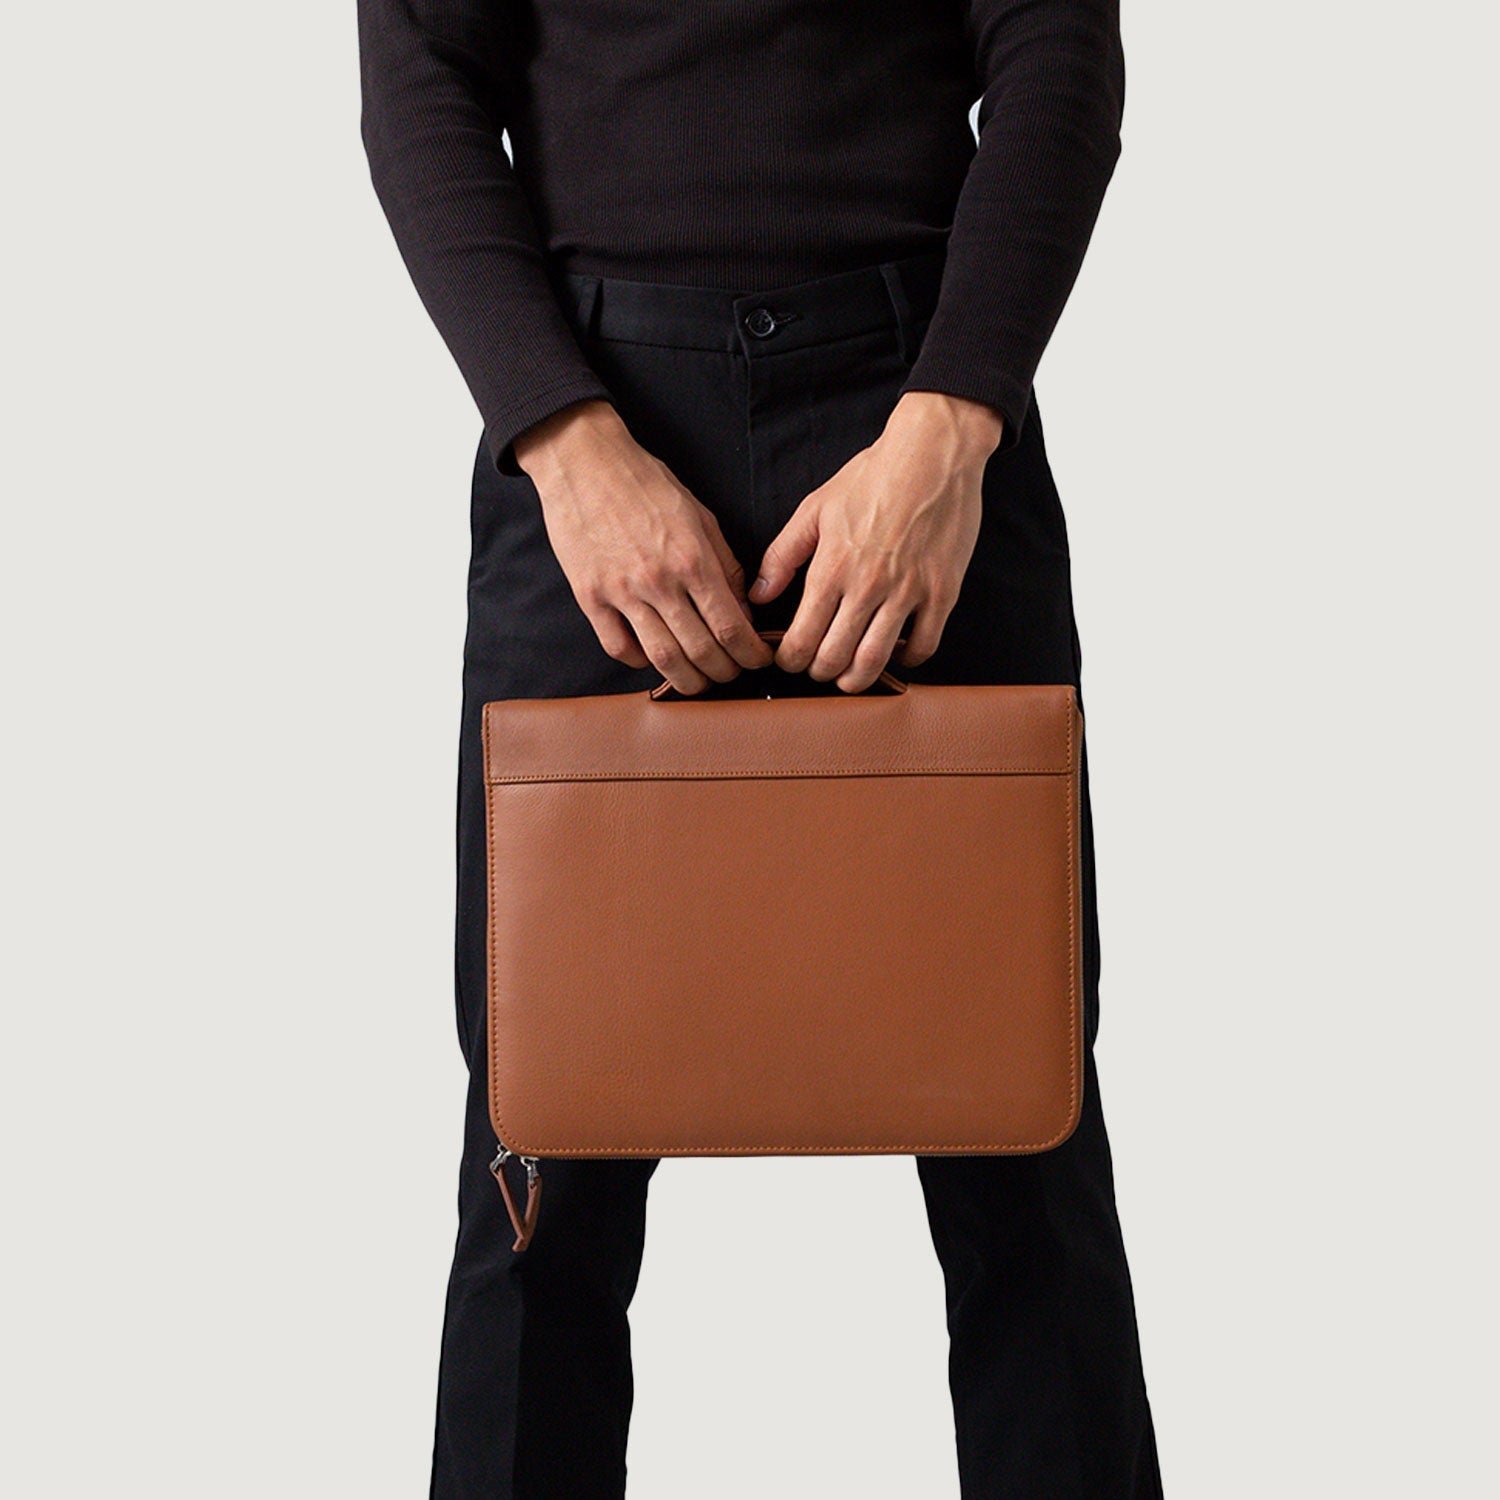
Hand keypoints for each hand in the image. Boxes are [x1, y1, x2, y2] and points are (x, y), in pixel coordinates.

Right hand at [515, 400, 773, 693]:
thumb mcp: (700, 516)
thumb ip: (725, 564)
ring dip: (687, 680)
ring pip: (662, 657)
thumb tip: (743, 608)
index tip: (760, 659)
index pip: (731, 626)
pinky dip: (640, 662)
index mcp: (692, 558)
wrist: (585, 462)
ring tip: (699, 682)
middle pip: (701, 650)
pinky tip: (653, 659)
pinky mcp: (590, 596)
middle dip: (726, 672)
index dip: (752, 653)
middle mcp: (659, 581)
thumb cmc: (646, 483)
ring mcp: (621, 592)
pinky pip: (618, 646)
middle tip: (734, 674)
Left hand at [748, 392, 1003, 691]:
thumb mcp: (814, 509)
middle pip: (835, 658)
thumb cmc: (871, 477)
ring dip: (856, 680)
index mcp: (831, 568)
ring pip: (875, 660)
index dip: (789, 660)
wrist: (932, 453)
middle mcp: (868, 586)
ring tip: (848, 678)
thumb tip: (758, 595)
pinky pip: (924, 645)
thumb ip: (782, 556)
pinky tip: (897, 652)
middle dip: (819, 673)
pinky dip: (908, 659)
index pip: (801, 638)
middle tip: (817, 670)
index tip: (788, 660)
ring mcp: (908, 592)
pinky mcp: (942, 592)